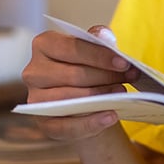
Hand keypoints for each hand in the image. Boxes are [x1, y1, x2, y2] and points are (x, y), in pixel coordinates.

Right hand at [21, 25, 141, 141]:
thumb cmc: (86, 66)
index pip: (72, 48)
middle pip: (73, 74)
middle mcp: (33, 71)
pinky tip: (110, 116)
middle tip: (130, 78)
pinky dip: (91, 123)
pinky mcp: (43, 123)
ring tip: (122, 94)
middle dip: (105, 76)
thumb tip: (104, 37)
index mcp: (44, 45)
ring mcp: (35, 99)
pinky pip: (67, 126)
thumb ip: (98, 39)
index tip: (124, 63)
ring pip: (69, 99)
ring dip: (99, 98)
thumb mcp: (92, 48)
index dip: (99, 56)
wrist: (81, 98)